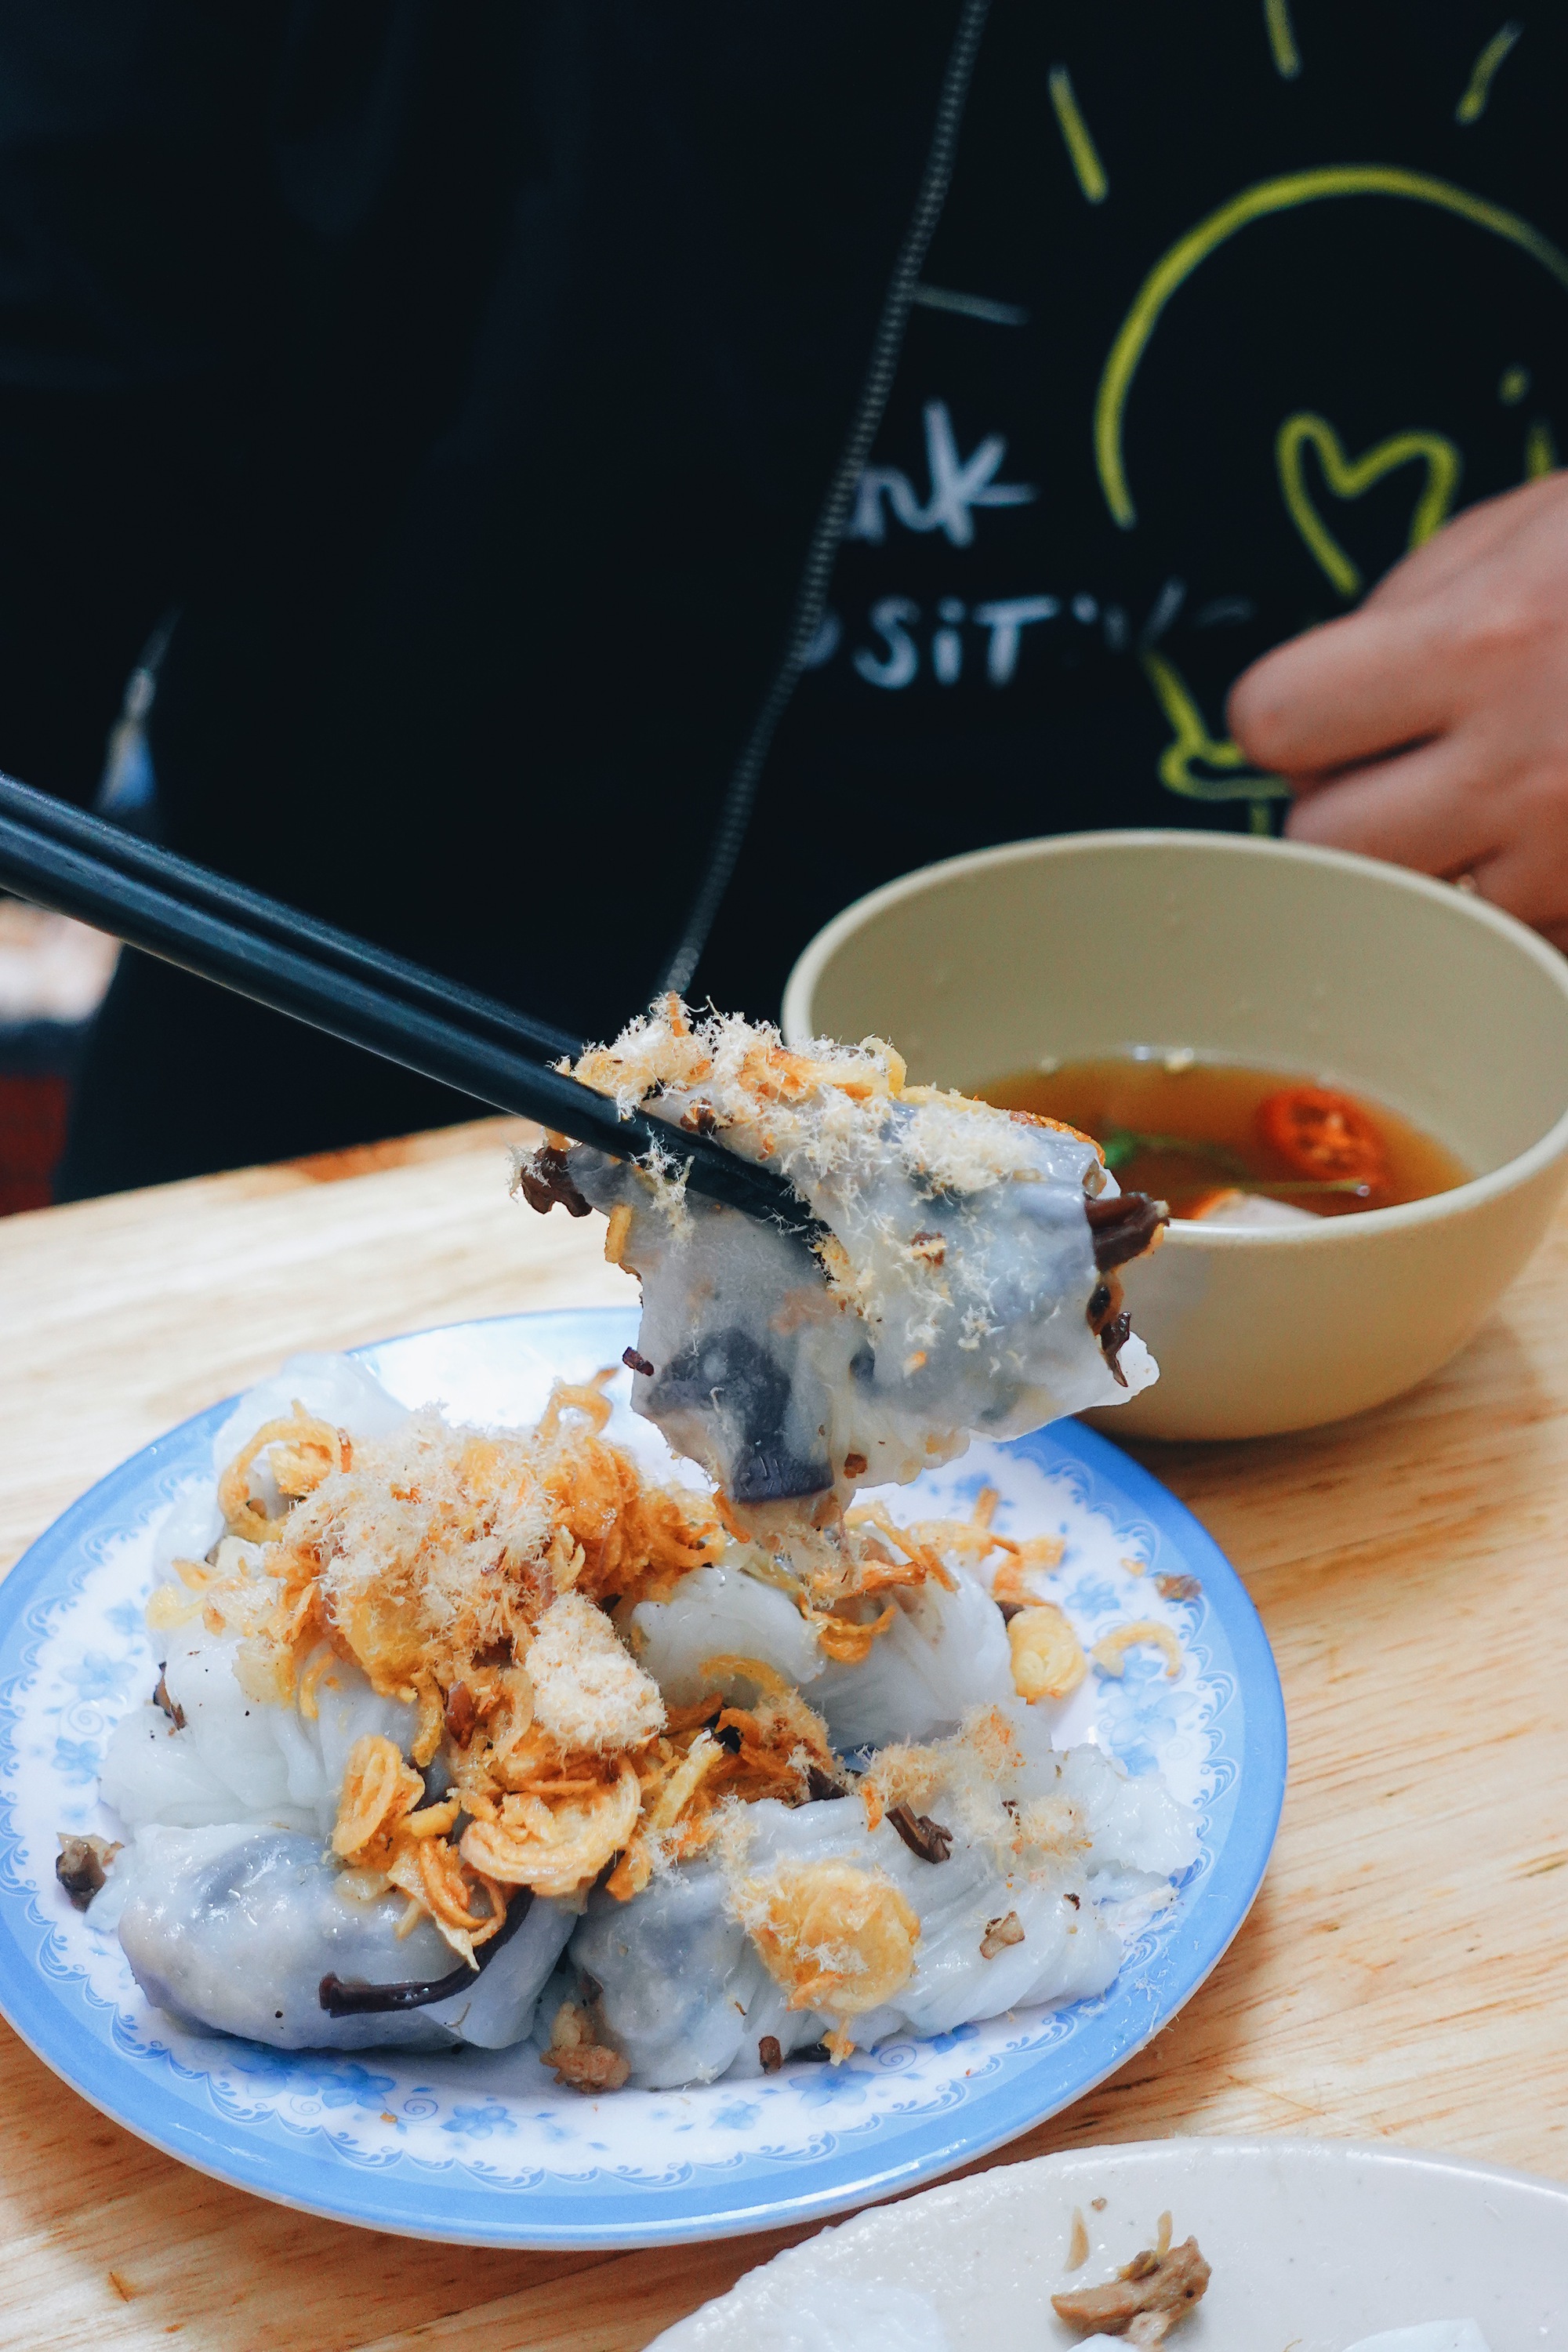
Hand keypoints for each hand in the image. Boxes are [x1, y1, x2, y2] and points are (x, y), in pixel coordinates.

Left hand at [1227, 471, 1567, 950]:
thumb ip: (1410, 607)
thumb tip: (1317, 705)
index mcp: (1483, 639)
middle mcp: (1526, 762)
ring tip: (1491, 806)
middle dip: (1343, 809)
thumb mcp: (1533, 527)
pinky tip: (1554, 844)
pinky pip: (1514, 943)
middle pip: (1323, 843)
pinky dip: (1515, 910)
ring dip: (1427, 870)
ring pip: (1413, 911)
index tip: (1326, 711)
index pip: (1274, 721)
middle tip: (1400, 772)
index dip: (1293, 717)